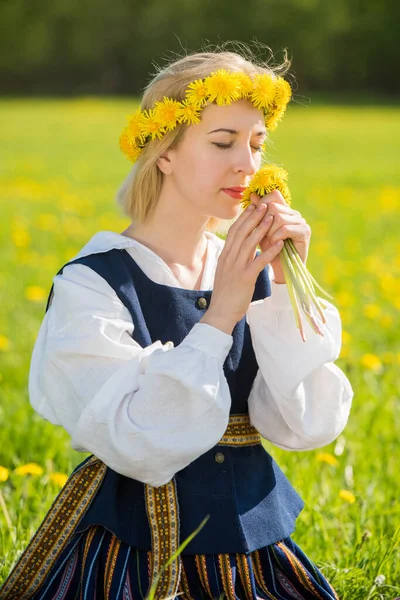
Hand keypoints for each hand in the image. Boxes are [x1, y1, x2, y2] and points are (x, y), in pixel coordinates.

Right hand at [200, 202, 282, 333]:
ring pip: (250, 243)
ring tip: (273, 218)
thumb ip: (231, 260)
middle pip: (242, 233)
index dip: (244, 218)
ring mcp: (236, 268)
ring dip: (262, 229)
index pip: (234, 232)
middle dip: (254, 217)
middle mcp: (229, 259)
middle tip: (264, 205)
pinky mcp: (245, 279)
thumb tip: (237, 249)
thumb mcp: (225, 273)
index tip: (253, 207)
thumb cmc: (225, 295)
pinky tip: (279, 243)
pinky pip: (259, 262)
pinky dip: (269, 251)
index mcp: (224, 256)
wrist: (220, 313)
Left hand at [250, 191, 310, 282]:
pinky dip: (276, 237)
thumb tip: (251, 194)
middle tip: (263, 235)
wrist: (280, 268)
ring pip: (279, 217)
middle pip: (273, 206)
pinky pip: (285, 228)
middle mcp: (294, 213)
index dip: (262, 204)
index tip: (256, 219)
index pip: (273, 195)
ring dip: (269, 232)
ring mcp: (301, 221)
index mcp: (284, 209)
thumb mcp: (259, 229)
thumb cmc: (269, 249)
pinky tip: (275, 244)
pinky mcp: (305, 232)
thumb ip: (257, 212)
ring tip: (269, 241)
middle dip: (263, 222)